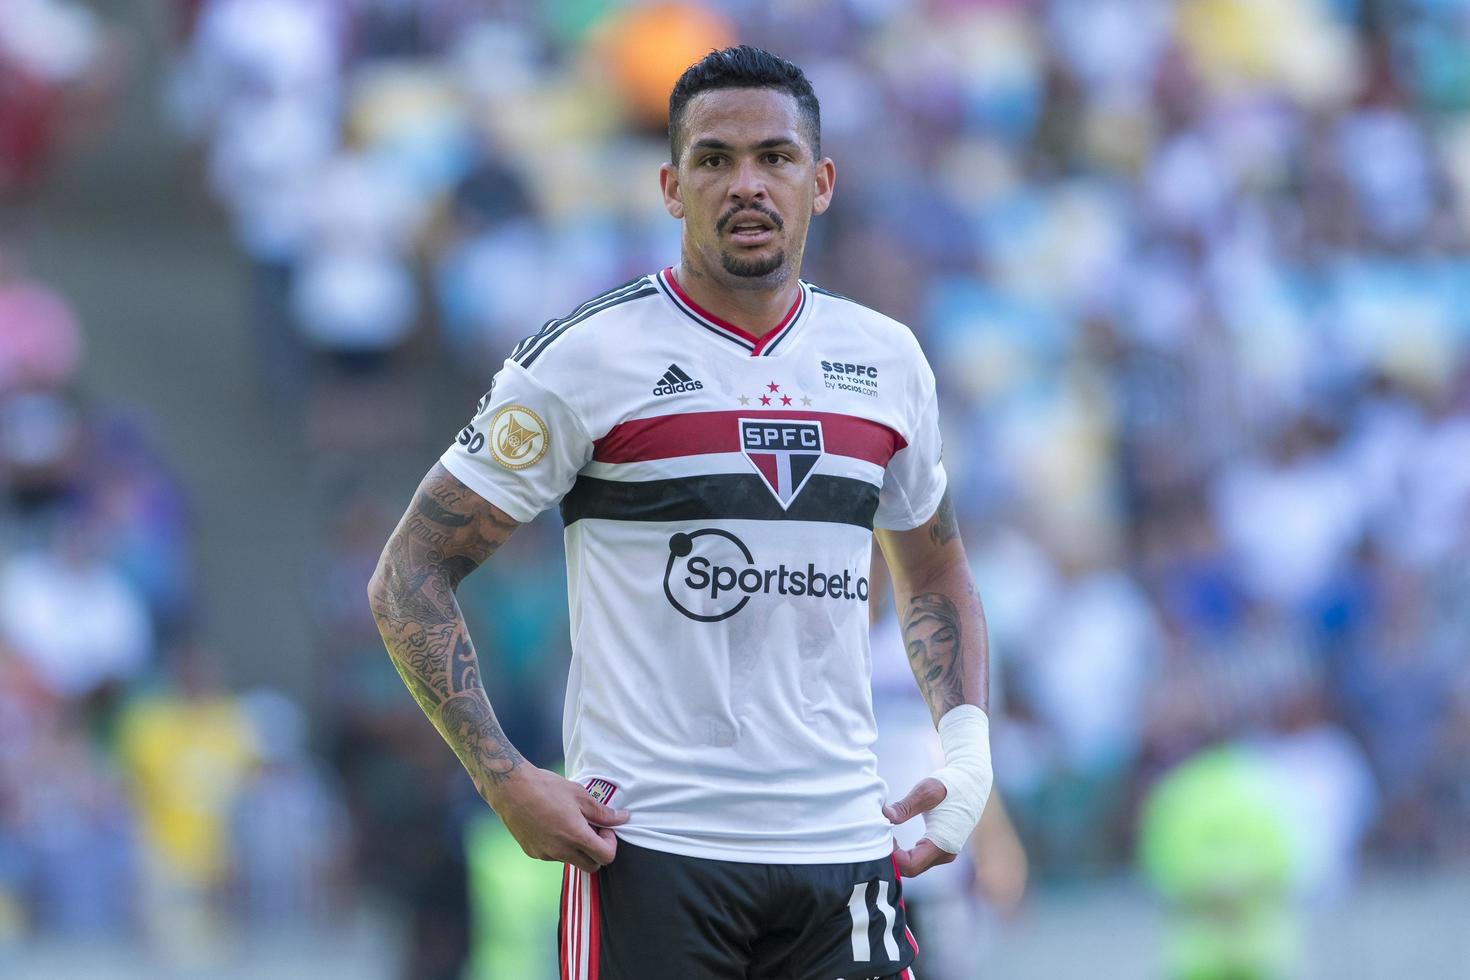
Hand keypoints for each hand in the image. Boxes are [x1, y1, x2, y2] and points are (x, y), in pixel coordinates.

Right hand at [486, 766, 629, 873]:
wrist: (511, 789)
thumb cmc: (546, 787)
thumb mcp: (579, 795)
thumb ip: (603, 812)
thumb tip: (623, 818)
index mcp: (576, 836)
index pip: (606, 857)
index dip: (611, 843)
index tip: (604, 828)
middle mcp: (561, 851)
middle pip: (592, 866)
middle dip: (598, 851)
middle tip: (592, 828)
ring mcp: (545, 854)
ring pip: (572, 861)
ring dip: (578, 848)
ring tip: (570, 822)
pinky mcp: (533, 853)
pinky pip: (554, 856)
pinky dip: (560, 846)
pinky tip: (553, 825)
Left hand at [883, 776, 957, 877]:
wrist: (972, 781)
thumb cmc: (950, 785)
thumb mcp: (925, 792)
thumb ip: (904, 807)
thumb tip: (883, 816)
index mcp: (943, 843)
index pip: (911, 865)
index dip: (892, 857)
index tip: (881, 837)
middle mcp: (946, 854)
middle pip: (912, 868)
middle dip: (892, 858)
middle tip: (877, 838)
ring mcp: (945, 853)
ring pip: (915, 865)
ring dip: (897, 856)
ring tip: (883, 838)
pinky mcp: (942, 848)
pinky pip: (920, 858)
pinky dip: (905, 853)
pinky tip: (893, 840)